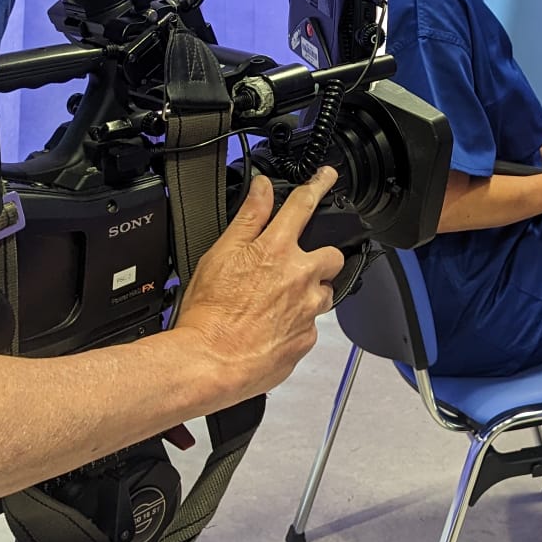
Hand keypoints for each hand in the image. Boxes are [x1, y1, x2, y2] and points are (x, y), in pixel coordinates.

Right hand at [171, 168, 345, 394]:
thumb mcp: (220, 254)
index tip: (327, 177)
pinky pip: (311, 325)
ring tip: (277, 303)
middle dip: (320, 257)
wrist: (209, 364)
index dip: (319, 185)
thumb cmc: (209, 314)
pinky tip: (272, 328)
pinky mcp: (306, 340)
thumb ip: (248, 218)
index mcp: (277, 251)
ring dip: (309, 293)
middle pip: (332, 255)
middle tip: (295, 267)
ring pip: (324, 293)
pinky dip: (296, 324)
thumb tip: (262, 188)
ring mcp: (307, 311)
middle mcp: (301, 278)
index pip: (304, 206)